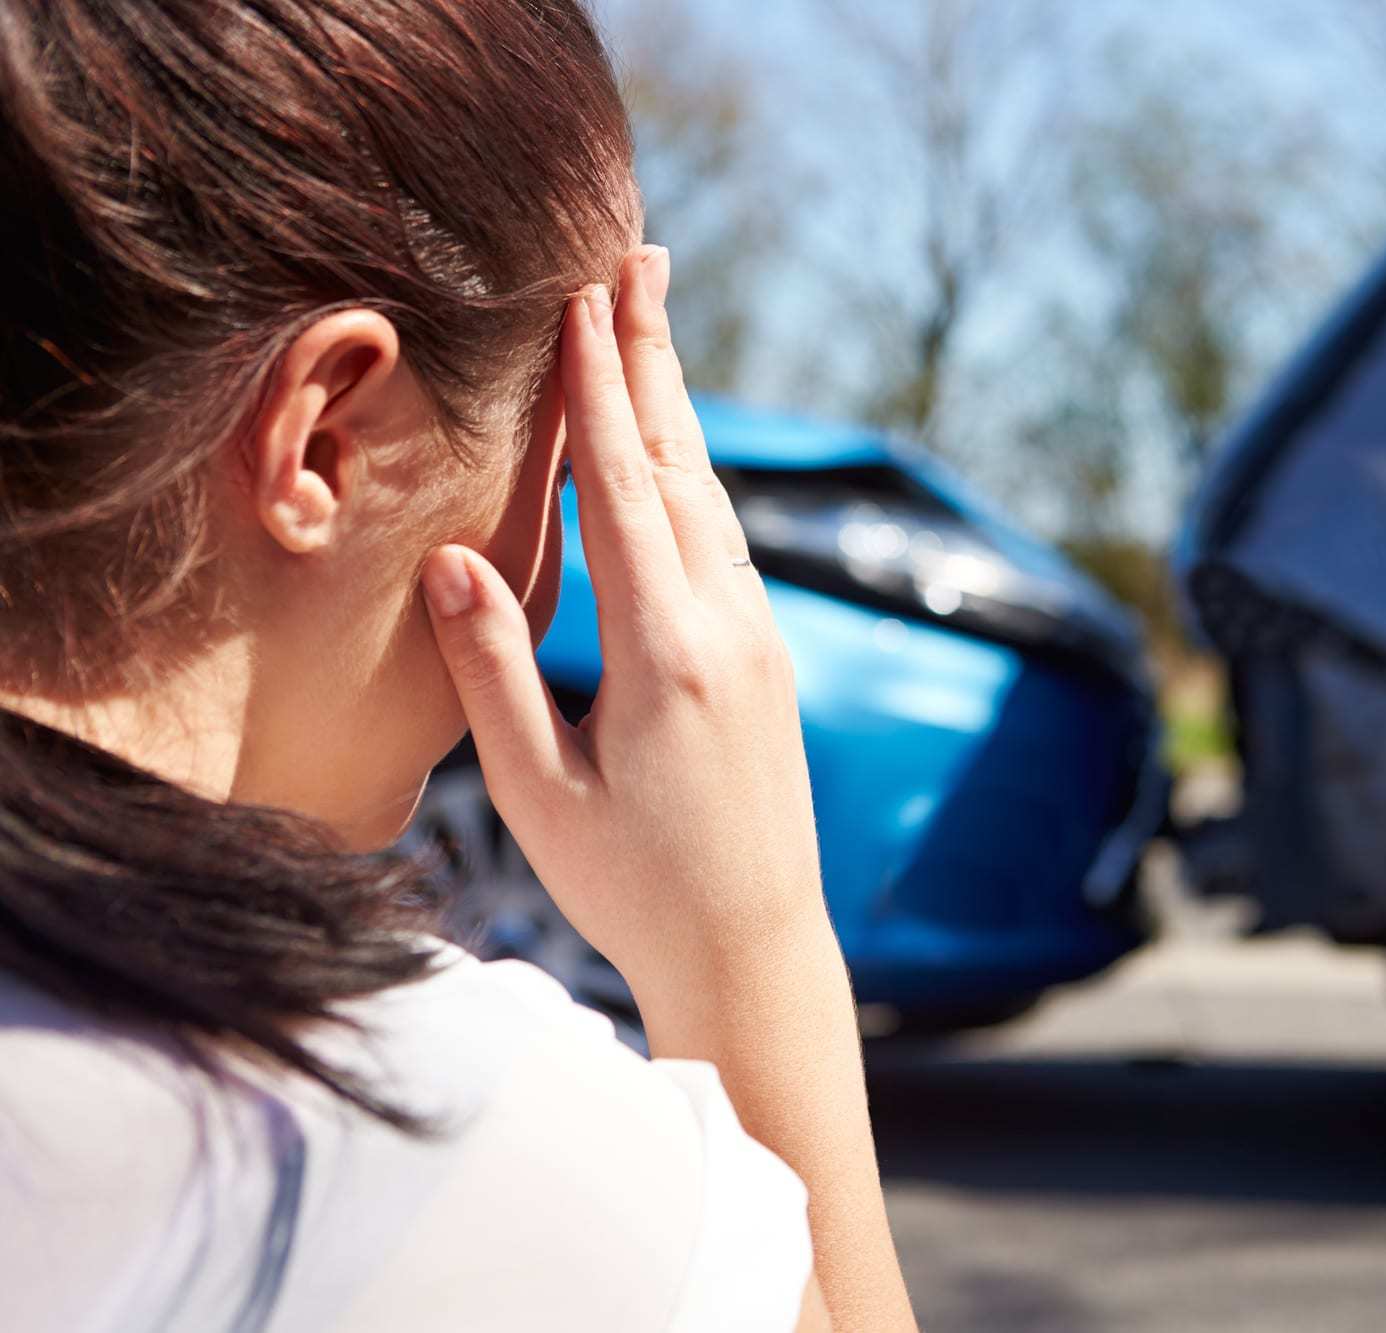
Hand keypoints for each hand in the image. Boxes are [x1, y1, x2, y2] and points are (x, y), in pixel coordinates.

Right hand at [419, 245, 823, 995]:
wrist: (755, 947)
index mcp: (666, 655)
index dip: (598, 391)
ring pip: (713, 501)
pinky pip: (726, 544)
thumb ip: (495, 668)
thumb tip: (451, 555)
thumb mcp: (539, 792)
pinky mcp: (767, 660)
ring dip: (677, 408)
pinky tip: (675, 454)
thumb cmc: (633, 887)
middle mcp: (729, 630)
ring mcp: (760, 641)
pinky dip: (692, 478)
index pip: (625, 491)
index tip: (582, 298)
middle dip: (653, 358)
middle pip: (684, 467)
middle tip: (640, 257)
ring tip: (649, 326)